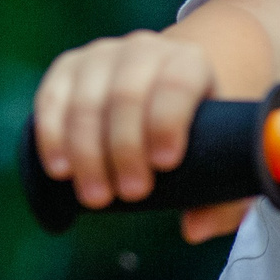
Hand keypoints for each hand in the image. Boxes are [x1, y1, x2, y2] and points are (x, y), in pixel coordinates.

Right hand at [31, 29, 253, 242]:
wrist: (173, 80)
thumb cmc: (204, 129)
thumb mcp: (227, 158)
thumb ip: (224, 200)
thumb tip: (194, 229)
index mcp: (190, 63)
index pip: (177, 83)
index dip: (167, 121)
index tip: (165, 163)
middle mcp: (145, 50)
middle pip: (126, 94)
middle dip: (125, 148)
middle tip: (132, 194)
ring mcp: (103, 56)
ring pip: (86, 100)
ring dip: (87, 152)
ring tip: (96, 197)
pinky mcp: (69, 69)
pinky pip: (52, 98)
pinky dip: (53, 135)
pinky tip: (60, 169)